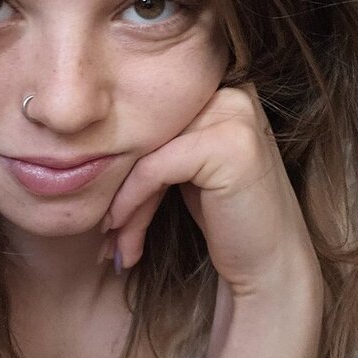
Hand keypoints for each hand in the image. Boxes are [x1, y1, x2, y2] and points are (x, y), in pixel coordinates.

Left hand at [102, 84, 321, 300]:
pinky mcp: (227, 144)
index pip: (153, 119)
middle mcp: (233, 93)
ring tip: (113, 241)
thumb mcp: (185, 171)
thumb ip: (156, 144)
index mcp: (222, 90)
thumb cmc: (225, 221)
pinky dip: (131, 202)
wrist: (270, 267)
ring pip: (146, 151)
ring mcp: (234, 114)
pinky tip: (124, 235)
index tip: (105, 208)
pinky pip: (153, 168)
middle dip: (120, 186)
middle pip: (148, 133)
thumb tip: (86, 145)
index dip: (123, 165)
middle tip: (104, 231)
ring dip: (122, 202)